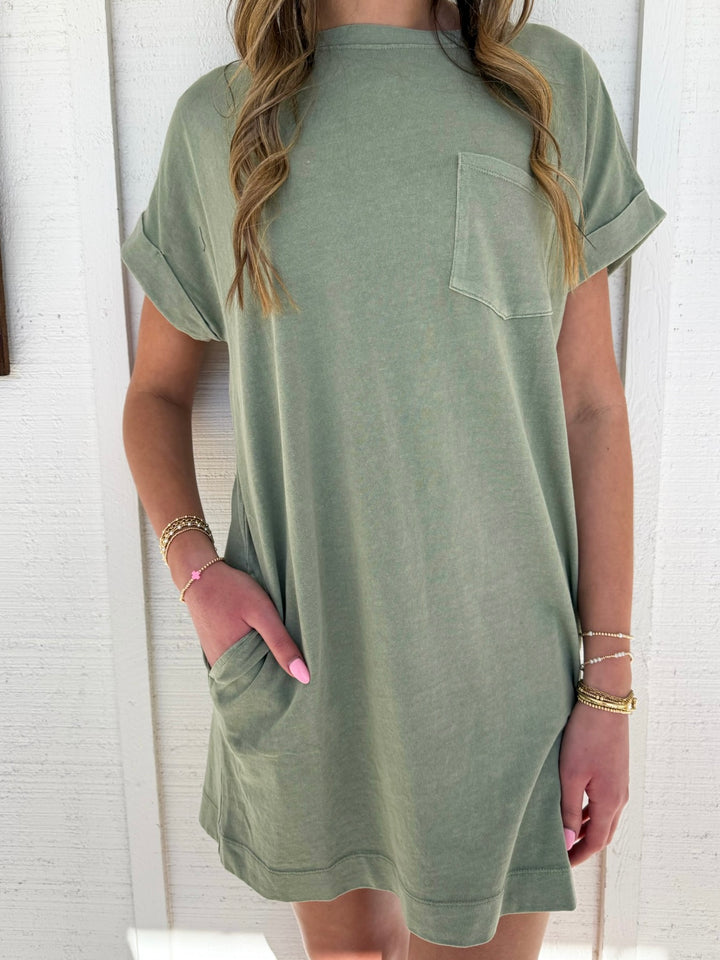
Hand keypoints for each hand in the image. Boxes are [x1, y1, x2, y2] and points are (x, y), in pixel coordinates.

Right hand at [183, 560, 309, 682]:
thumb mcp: (262, 612)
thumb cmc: (231, 590)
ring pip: (249, 665)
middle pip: (258, 675)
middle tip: (286, 646)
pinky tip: (257, 636)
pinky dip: (250, 649)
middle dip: (274, 665)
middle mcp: (222, 667)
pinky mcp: (215, 648)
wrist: (200, 575)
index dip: (285, 673)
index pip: (268, 683)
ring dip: (262, 656)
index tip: (299, 663)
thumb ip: (281, 643)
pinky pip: (238, 657)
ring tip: (273, 640)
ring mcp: (217, 658)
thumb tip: (303, 676)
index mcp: (234, 665)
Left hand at [558, 698, 629, 866]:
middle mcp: (620, 796)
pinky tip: (576, 805)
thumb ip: (569, 809)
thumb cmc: (584, 737)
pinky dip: (591, 811)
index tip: (562, 865)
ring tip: (566, 832)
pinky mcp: (616, 771)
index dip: (579, 855)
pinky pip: (605, 801)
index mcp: (610, 802)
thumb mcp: (571, 775)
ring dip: (588, 828)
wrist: (604, 703)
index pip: (596, 841)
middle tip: (563, 853)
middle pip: (604, 832)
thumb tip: (568, 841)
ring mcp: (620, 783)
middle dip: (584, 845)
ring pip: (605, 816)